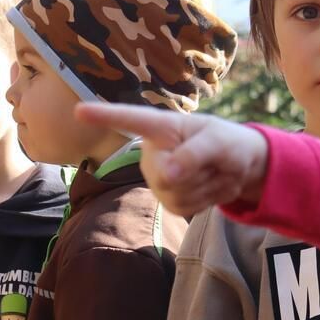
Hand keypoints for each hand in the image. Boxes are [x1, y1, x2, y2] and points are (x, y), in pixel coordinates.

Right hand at [75, 103, 269, 216]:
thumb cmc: (227, 143)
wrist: (241, 166)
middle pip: (166, 175)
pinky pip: (187, 209)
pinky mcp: (170, 202)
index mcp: (161, 128)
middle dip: (198, 172)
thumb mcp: (219, 141)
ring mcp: (158, 181)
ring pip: (178, 195)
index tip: (78, 110)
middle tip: (214, 160)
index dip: (104, 115)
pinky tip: (212, 186)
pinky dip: (209, 200)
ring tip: (214, 171)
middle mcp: (151, 154)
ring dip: (208, 186)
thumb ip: (195, 154)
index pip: (129, 120)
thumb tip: (166, 175)